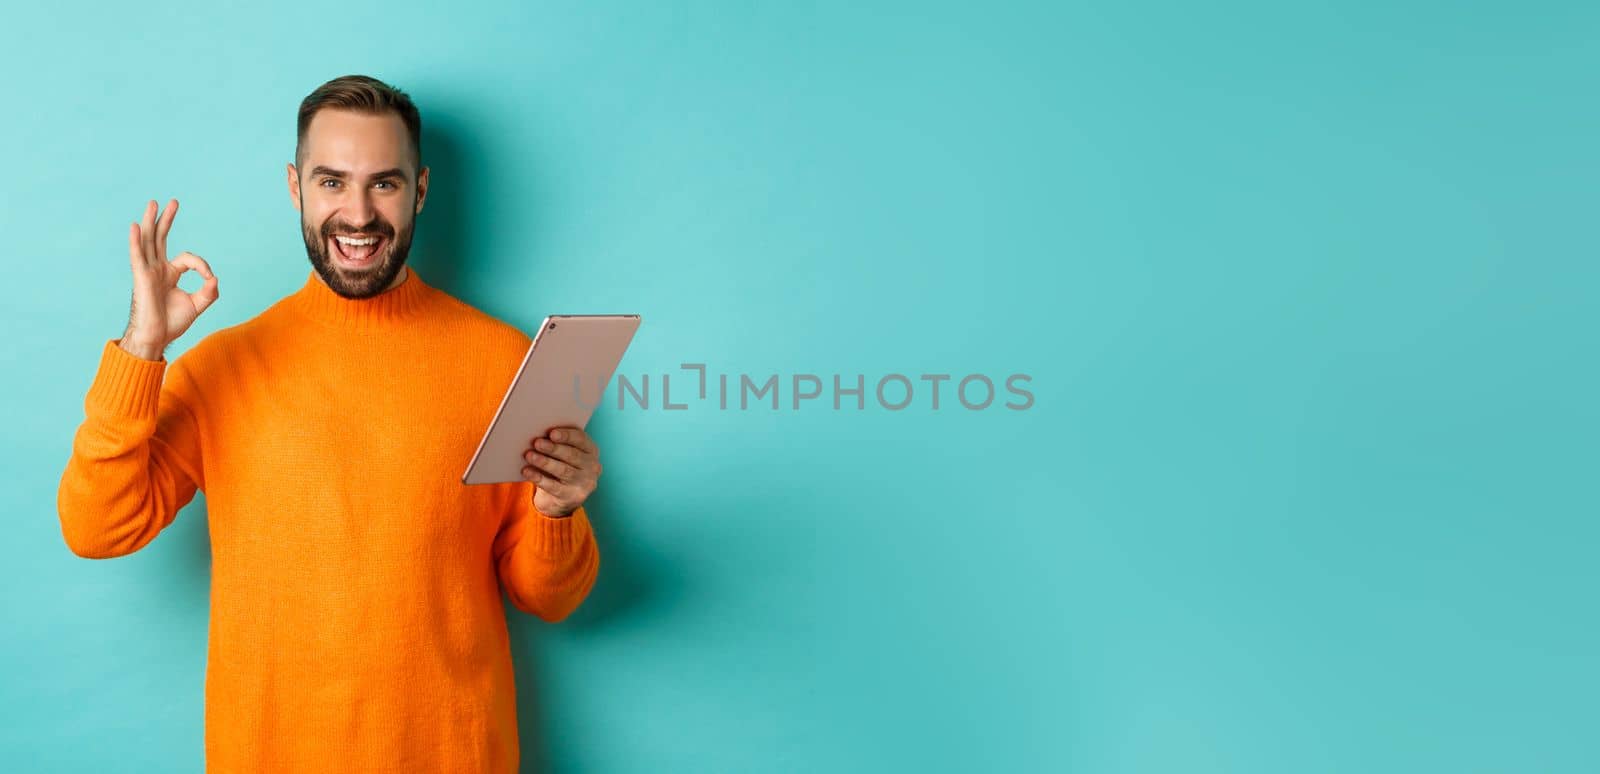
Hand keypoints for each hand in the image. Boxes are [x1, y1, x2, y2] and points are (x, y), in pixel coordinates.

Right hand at [121, 199, 218, 359]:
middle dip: (167, 220)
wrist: (156, 338)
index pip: (188, 258)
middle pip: (160, 238)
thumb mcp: (198, 305)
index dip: (202, 265)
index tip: (210, 280)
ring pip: (148, 241)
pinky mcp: (141, 277)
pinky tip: (134, 226)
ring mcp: (147, 271)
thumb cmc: (172, 323)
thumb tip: (215, 278)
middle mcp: (157, 269)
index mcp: (169, 274)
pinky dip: (136, 241)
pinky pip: (137, 256)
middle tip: (173, 202)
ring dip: (151, 222)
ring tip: (153, 203)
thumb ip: (209, 291)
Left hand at [522, 427, 601, 517]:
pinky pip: (553, 486)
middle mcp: (592, 466)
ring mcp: (584, 483)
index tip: (552, 433)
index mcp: (591, 450)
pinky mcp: (571, 496)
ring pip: (564, 471)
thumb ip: (558, 443)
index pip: (581, 439)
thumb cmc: (561, 465)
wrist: (563, 496)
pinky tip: (527, 471)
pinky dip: (538, 478)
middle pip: (572, 455)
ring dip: (545, 462)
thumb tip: (540, 434)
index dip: (567, 435)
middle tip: (536, 443)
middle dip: (553, 448)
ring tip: (529, 455)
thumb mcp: (565, 453)